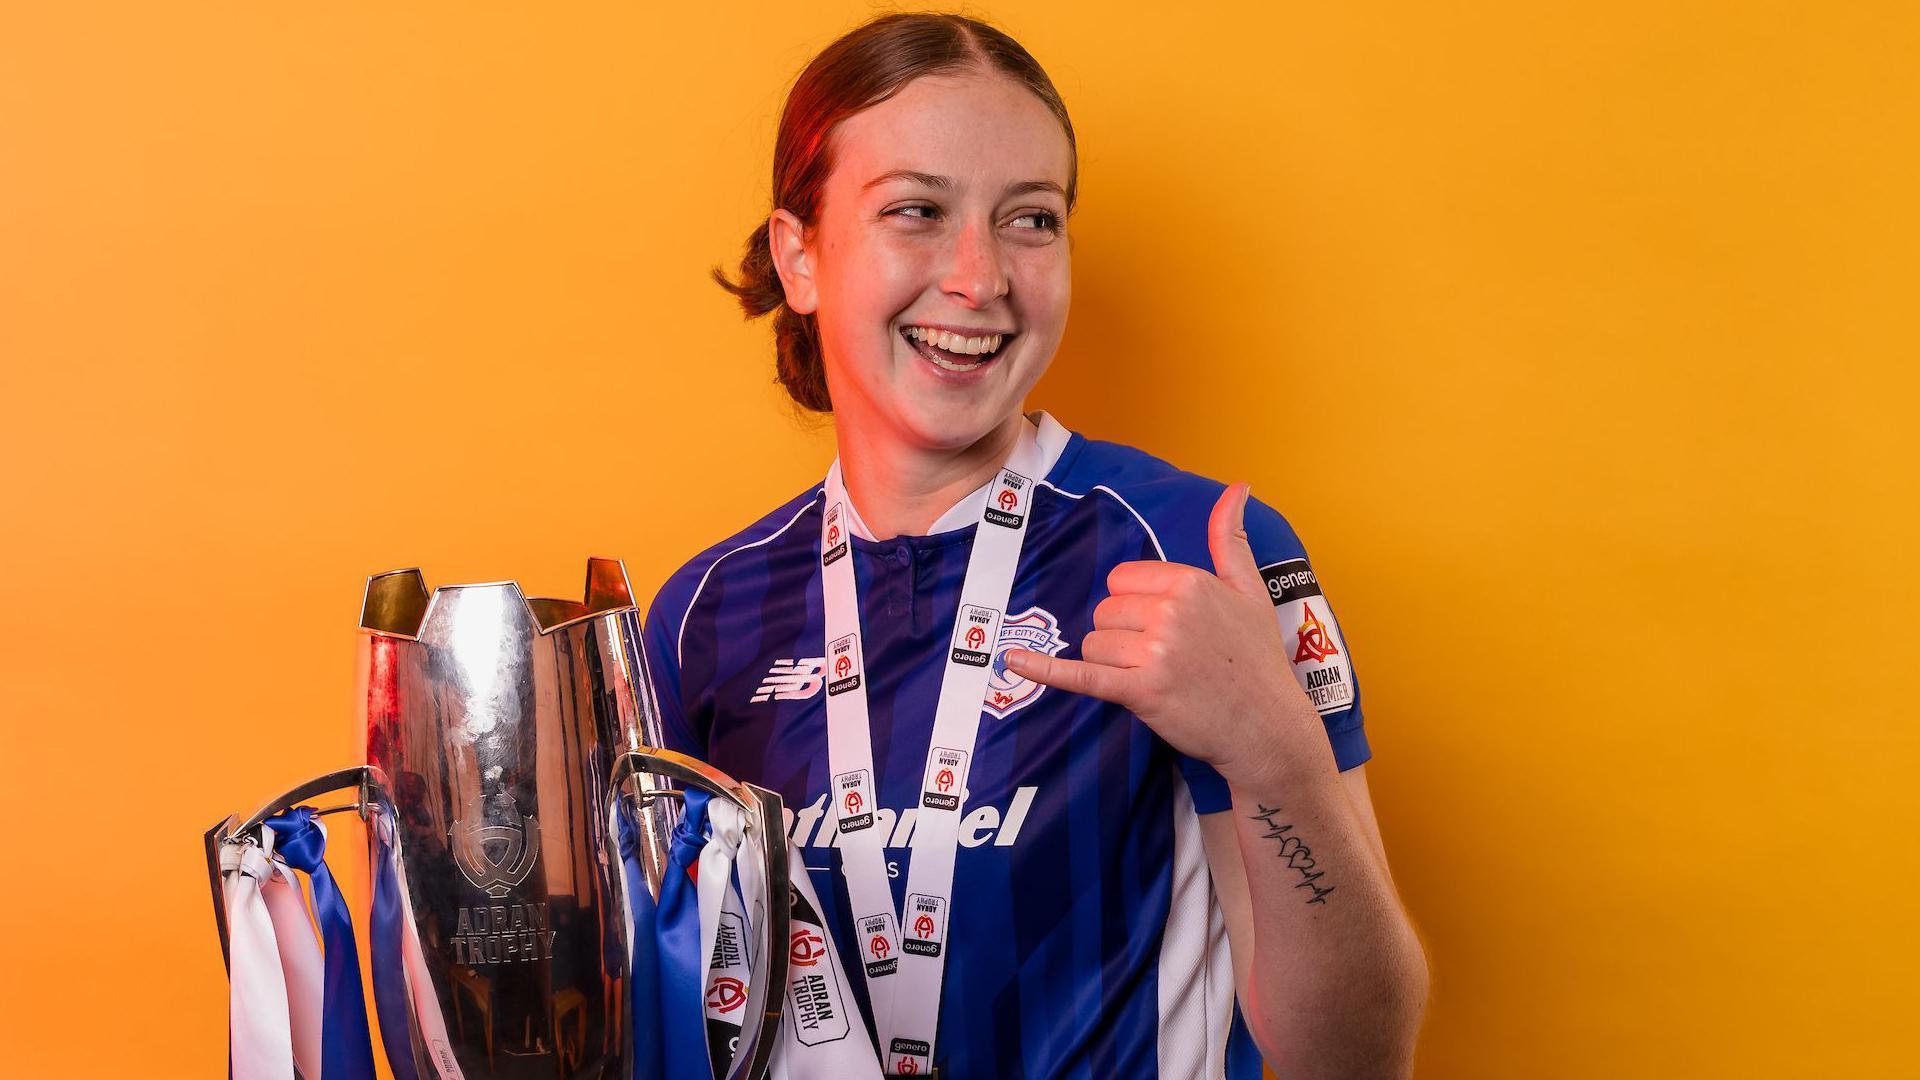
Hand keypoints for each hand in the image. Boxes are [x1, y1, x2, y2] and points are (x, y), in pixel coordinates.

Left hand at [1003, 483, 1327, 788]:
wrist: (1267, 728)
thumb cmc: (1257, 661)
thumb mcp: (1251, 591)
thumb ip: (1231, 538)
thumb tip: (1237, 487)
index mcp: (1189, 583)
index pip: (1122, 580)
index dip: (1134, 605)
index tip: (1164, 627)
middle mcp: (1169, 613)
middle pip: (1104, 611)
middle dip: (1123, 636)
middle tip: (1167, 658)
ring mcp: (1153, 653)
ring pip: (1094, 644)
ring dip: (1115, 665)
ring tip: (1159, 678)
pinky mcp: (1140, 691)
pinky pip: (1081, 675)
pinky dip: (1046, 670)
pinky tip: (1013, 661)